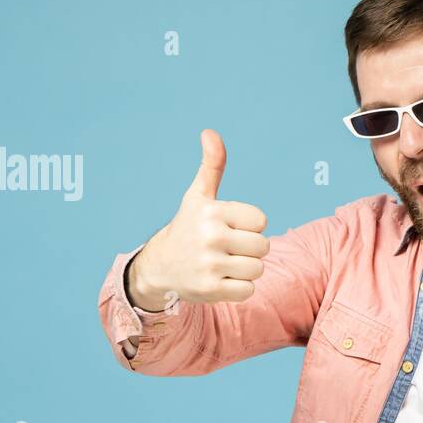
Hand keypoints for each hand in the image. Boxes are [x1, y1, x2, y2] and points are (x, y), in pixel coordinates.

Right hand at [128, 129, 270, 309]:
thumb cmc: (188, 227)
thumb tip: (209, 132)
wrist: (160, 267)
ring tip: (224, 264)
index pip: (261, 221)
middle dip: (250, 249)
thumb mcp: (198, 196)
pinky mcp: (210, 290)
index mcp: (212, 211)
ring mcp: (210, 265)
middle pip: (263, 246)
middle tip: (227, 249)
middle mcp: (211, 236)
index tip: (229, 227)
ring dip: (246, 270)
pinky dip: (239, 289)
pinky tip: (220, 280)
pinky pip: (248, 290)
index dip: (250, 226)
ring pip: (258, 269)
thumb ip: (212, 166)